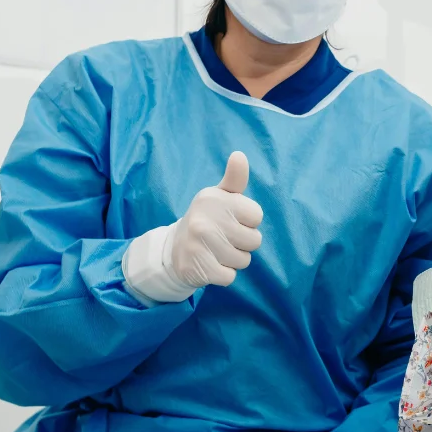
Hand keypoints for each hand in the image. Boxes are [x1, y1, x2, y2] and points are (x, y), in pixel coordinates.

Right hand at [168, 151, 263, 288]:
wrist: (174, 249)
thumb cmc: (208, 219)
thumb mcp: (220, 196)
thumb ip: (234, 178)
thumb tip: (240, 155)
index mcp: (213, 198)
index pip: (257, 215)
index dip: (248, 221)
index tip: (231, 220)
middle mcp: (204, 219)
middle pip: (254, 240)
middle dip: (243, 243)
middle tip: (224, 238)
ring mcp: (199, 244)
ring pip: (244, 260)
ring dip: (234, 260)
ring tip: (217, 251)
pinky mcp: (198, 268)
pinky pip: (230, 277)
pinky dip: (224, 274)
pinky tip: (211, 264)